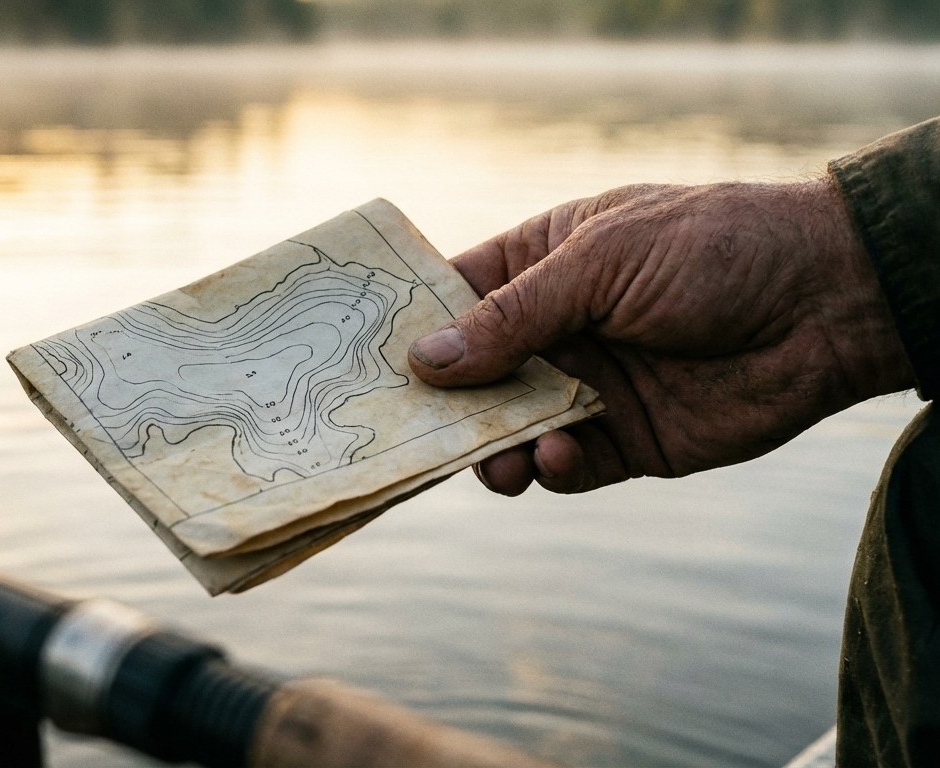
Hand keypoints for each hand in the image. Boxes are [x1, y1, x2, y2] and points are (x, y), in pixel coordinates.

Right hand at [408, 179, 913, 494]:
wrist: (828, 304)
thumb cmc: (714, 250)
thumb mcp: (603, 263)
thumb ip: (515, 316)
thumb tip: (425, 360)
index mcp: (542, 264)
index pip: (455, 295)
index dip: (409, 326)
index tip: (357, 361)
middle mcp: (555, 329)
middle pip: (470, 374)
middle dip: (439, 404)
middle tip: (403, 433)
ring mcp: (587, 386)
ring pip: (507, 428)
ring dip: (488, 447)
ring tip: (490, 459)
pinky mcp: (625, 439)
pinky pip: (564, 464)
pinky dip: (550, 467)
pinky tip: (558, 454)